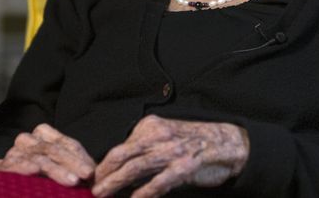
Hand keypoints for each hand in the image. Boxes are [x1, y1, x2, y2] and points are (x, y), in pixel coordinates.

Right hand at [0, 123, 95, 186]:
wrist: (15, 195)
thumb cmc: (47, 189)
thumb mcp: (66, 177)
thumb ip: (78, 168)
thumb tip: (96, 173)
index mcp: (42, 139)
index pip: (63, 142)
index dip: (78, 156)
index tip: (91, 172)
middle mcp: (26, 142)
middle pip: (51, 147)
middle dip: (71, 162)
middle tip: (87, 176)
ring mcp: (11, 154)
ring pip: (36, 156)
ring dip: (55, 169)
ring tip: (71, 182)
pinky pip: (12, 165)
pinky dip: (24, 167)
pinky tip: (34, 172)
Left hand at [92, 115, 249, 197]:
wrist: (226, 143)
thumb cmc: (192, 143)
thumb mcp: (164, 137)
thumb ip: (144, 150)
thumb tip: (120, 170)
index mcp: (150, 127)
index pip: (120, 147)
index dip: (104, 164)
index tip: (94, 177)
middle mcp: (158, 136)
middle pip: (122, 156)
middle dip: (104, 174)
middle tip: (92, 188)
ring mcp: (171, 151)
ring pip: (135, 168)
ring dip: (115, 183)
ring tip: (103, 194)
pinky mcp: (184, 167)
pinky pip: (158, 183)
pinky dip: (143, 194)